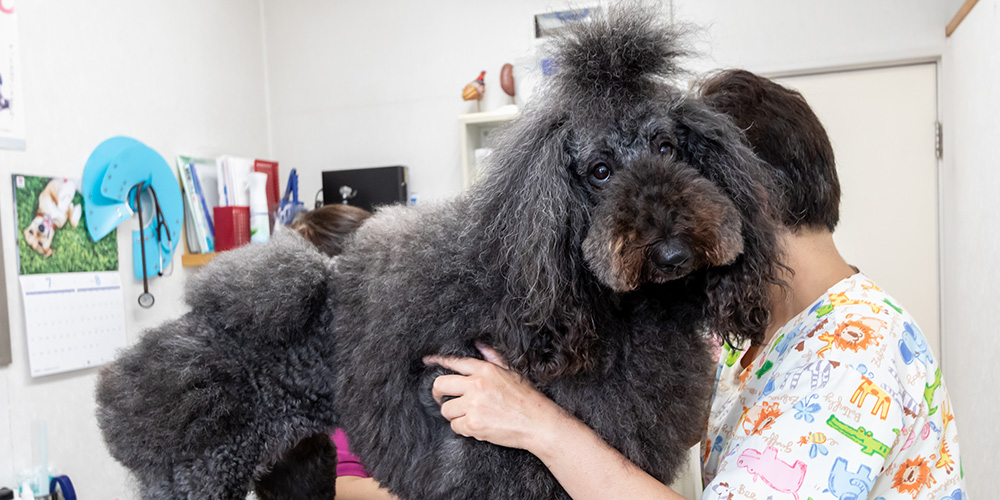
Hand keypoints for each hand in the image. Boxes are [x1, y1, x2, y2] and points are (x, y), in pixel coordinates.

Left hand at [423, 345, 566, 451]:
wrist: (538, 424)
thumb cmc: (527, 398)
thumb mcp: (511, 372)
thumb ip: (492, 358)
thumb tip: (478, 344)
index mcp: (485, 370)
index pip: (454, 362)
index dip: (438, 360)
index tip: (427, 361)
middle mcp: (477, 385)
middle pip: (440, 384)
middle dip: (438, 393)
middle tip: (442, 398)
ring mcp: (474, 405)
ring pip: (446, 409)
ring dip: (454, 414)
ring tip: (470, 415)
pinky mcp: (473, 424)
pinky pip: (455, 426)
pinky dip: (463, 428)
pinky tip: (477, 426)